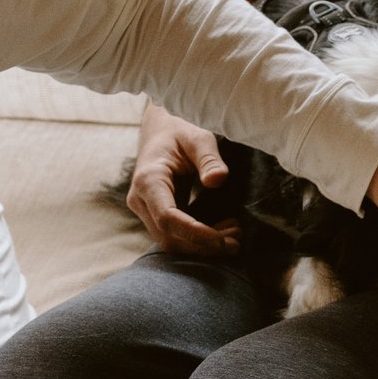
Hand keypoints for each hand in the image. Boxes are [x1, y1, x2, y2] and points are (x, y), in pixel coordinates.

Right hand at [128, 103, 239, 258]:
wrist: (159, 132)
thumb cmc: (179, 132)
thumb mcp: (198, 137)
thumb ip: (209, 158)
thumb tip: (218, 180)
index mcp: (148, 180)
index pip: (167, 218)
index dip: (194, 234)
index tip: (221, 240)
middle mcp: (141, 199)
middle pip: (168, 237)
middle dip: (202, 246)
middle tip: (236, 243)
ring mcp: (146, 210)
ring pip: (171, 241)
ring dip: (202, 247)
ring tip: (235, 239)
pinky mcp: (156, 215)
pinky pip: (175, 236)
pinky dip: (199, 240)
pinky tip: (224, 233)